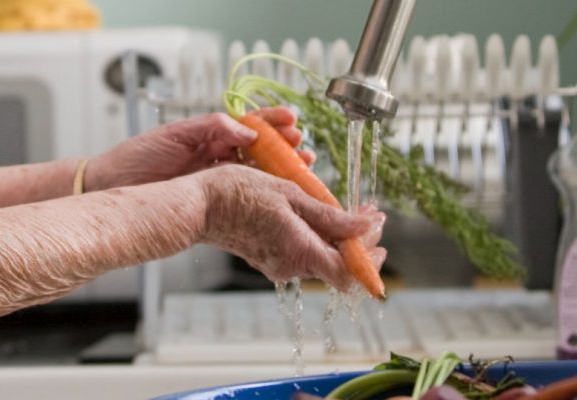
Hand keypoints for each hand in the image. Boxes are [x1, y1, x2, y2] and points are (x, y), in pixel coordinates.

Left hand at [86, 107, 313, 191]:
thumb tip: (246, 130)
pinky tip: (280, 194)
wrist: (112, 187)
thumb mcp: (174, 135)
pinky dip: (264, 194)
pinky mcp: (211, 201)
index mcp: (209, 135)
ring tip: (302, 168)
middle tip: (303, 149)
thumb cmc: (136, 158)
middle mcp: (217, 156)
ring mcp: (216, 179)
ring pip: (257, 173)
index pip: (249, 124)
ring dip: (281, 170)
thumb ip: (211, 128)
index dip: (272, 122)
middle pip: (261, 150)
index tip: (292, 121)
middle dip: (285, 147)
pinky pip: (243, 196)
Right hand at [192, 165, 386, 288]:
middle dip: (358, 241)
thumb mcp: (290, 195)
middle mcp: (290, 265)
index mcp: (300, 251)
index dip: (370, 257)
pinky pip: (302, 251)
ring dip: (338, 236)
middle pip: (338, 264)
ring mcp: (278, 264)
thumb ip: (329, 216)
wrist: (197, 205)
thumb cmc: (237, 193)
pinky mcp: (268, 258)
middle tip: (367, 214)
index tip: (378, 228)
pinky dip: (316, 236)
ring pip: (321, 256)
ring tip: (344, 209)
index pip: (349, 273)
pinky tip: (316, 214)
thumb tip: (364, 227)